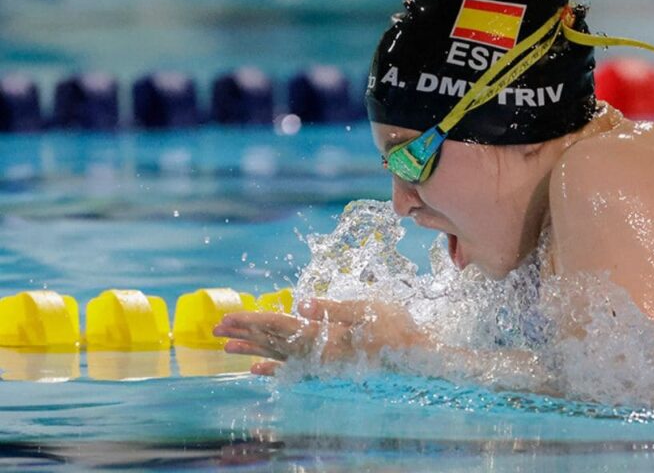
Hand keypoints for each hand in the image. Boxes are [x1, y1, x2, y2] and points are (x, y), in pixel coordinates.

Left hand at [213, 298, 426, 375]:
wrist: (416, 358)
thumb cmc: (395, 330)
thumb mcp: (367, 310)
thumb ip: (332, 308)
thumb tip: (301, 305)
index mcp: (324, 335)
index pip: (279, 326)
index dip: (251, 320)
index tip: (227, 318)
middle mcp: (317, 352)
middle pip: (272, 341)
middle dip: (243, 333)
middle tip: (215, 328)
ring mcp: (322, 363)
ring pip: (278, 355)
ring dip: (252, 349)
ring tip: (227, 347)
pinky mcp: (327, 368)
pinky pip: (293, 369)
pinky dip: (274, 369)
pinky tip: (257, 370)